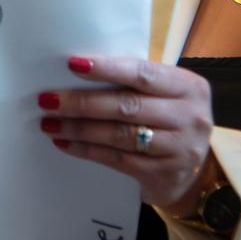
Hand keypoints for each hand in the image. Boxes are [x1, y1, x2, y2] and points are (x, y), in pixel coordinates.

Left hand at [39, 55, 215, 213]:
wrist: (192, 174)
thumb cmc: (168, 121)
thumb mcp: (165, 96)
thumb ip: (135, 83)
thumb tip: (78, 70)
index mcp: (188, 86)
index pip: (142, 73)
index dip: (107, 68)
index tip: (73, 64)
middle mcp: (189, 116)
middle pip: (127, 106)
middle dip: (82, 102)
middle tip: (48, 100)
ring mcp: (180, 148)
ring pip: (119, 134)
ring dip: (79, 128)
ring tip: (50, 123)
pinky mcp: (165, 175)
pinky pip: (118, 159)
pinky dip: (88, 150)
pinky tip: (66, 144)